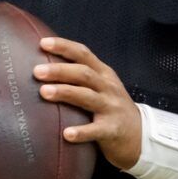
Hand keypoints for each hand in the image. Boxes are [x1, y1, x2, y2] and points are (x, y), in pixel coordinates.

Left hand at [36, 36, 140, 169]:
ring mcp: (111, 108)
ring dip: (65, 92)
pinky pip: (96, 130)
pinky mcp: (112, 130)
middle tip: (37, 71)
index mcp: (103, 74)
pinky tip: (66, 134)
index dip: (64, 47)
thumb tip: (44, 66)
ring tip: (44, 92)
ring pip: (87, 96)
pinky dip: (82, 132)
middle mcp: (108, 87)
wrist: (140, 136)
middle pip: (84, 73)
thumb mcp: (102, 87)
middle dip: (60, 70)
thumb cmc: (111, 108)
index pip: (84, 54)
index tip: (43, 43)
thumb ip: (80, 76)